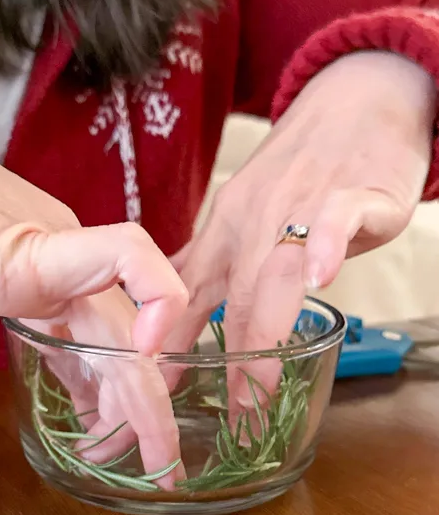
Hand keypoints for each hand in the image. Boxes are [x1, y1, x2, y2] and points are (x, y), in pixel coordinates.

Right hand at [0, 46, 187, 481]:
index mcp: (27, 266)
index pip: (92, 340)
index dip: (110, 396)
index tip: (110, 443)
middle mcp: (53, 258)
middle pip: (120, 342)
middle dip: (144, 412)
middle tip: (159, 468)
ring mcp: (48, 250)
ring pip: (129, 323)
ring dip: (151, 395)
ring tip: (161, 457)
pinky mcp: (28, 248)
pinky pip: (121, 259)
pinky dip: (153, 299)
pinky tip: (148, 355)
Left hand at [167, 51, 435, 400]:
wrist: (356, 100)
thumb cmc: (300, 166)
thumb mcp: (244, 212)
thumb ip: (216, 262)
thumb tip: (178, 312)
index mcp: (225, 228)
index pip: (190, 292)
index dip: (173, 341)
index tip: (159, 387)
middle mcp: (252, 221)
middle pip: (234, 296)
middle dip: (228, 360)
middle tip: (229, 414)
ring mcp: (299, 205)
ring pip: (275, 271)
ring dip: (264, 332)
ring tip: (259, 385)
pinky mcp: (352, 191)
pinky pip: (333, 218)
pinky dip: (323, 245)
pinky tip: (318, 280)